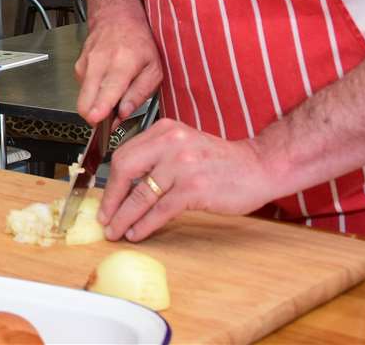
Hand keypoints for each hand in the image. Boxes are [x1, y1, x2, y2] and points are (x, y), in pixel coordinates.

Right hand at [74, 10, 162, 123]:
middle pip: (85, 101)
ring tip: (112, 95)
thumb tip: (124, 113)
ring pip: (83, 98)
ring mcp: (85, 64)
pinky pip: (83, 89)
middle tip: (109, 120)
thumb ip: (140, 93)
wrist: (116, 16)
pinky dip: (93, 93)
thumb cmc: (139, 41)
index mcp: (122, 64)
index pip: (106, 91)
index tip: (96, 120)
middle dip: (94, 117)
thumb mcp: (154, 68)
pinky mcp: (78, 66)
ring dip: (95, 104)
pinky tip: (105, 83)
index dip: (99, 109)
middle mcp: (99, 63)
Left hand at [98, 118, 281, 240]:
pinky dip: (145, 224)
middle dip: (111, 198)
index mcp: (164, 130)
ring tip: (116, 230)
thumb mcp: (183, 145)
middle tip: (105, 218)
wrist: (260, 166)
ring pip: (141, 194)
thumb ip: (156, 156)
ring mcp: (182, 166)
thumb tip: (123, 185)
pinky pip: (160, 209)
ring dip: (124, 216)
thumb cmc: (220, 160)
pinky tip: (137, 233)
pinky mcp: (195, 189)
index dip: (109, 181)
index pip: (123, 154)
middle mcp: (170, 143)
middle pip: (125, 169)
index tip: (104, 199)